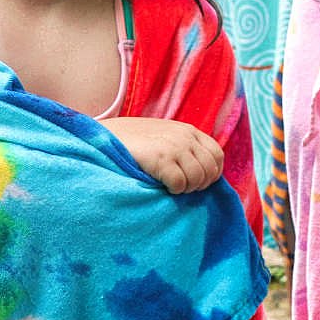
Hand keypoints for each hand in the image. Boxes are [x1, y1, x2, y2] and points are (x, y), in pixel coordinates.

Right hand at [102, 116, 223, 193]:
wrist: (103, 138)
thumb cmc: (133, 143)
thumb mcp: (164, 136)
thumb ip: (183, 146)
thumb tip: (203, 170)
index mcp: (189, 130)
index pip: (217, 154)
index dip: (212, 172)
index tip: (200, 183)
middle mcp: (185, 137)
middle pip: (210, 168)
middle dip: (201, 184)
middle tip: (184, 188)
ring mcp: (174, 147)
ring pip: (197, 177)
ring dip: (187, 188)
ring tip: (172, 187)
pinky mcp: (160, 159)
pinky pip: (180, 183)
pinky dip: (174, 190)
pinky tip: (163, 186)